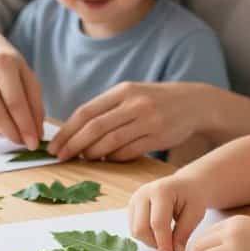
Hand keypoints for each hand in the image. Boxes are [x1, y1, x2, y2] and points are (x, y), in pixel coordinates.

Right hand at [0, 35, 43, 149]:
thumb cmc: (9, 67)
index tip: (35, 142)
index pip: (15, 101)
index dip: (26, 126)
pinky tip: (0, 125)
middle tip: (25, 143)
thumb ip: (35, 103)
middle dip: (13, 134)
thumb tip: (37, 133)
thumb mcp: (27, 76)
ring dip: (3, 134)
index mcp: (2, 63)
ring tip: (15, 132)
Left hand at [49, 81, 203, 160]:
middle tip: (60, 157)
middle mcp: (134, 103)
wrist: (195, 103)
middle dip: (73, 144)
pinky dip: (114, 157)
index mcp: (122, 91)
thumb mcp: (131, 95)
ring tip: (83, 159)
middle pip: (95, 127)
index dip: (67, 131)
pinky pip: (129, 151)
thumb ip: (107, 109)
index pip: (86, 112)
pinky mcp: (159, 136)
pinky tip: (107, 160)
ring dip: (92, 153)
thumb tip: (75, 132)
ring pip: (110, 141)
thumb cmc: (155, 101)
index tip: (54, 146)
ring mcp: (148, 119)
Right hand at [128, 175, 206, 250]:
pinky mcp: (131, 207)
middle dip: (155, 244)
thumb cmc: (193, 197)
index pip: (158, 223)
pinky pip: (133, 229)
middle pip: (140, 228)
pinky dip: (146, 236)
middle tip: (170, 250)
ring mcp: (134, 200)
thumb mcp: (195, 214)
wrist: (186, 185)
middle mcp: (143, 194)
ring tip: (167, 239)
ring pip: (135, 231)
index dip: (163, 243)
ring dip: (150, 241)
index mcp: (161, 191)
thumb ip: (183, 233)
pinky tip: (159, 233)